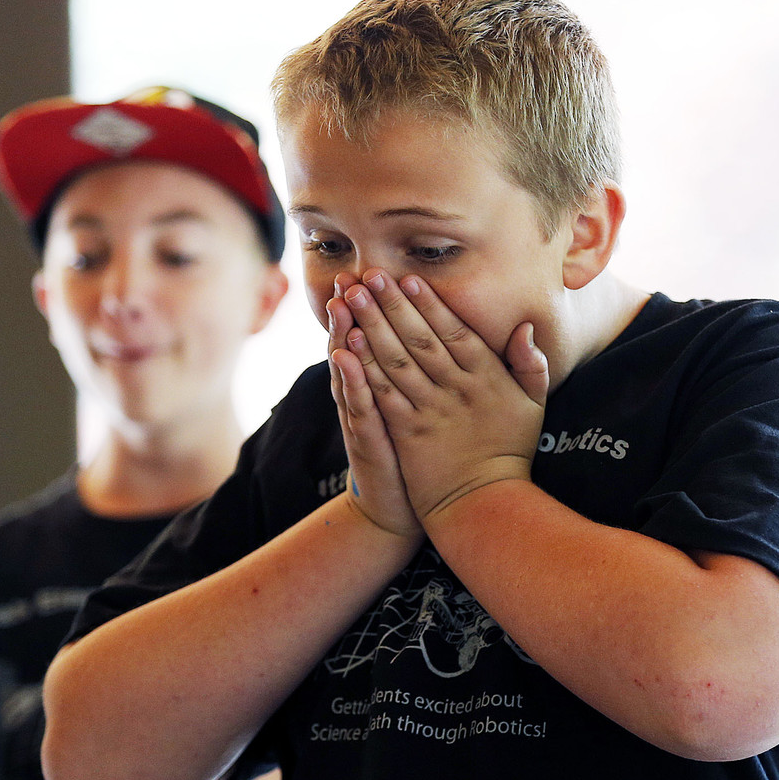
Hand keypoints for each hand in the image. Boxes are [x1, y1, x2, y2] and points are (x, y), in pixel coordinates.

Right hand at [327, 272, 420, 537]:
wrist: (403, 507)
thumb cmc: (421, 456)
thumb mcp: (423, 411)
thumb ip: (430, 376)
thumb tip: (440, 339)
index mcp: (389, 385)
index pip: (380, 338)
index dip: (377, 307)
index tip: (374, 272)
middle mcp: (370, 395)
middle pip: (358, 345)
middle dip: (353, 310)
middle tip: (347, 275)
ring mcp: (364, 416)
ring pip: (351, 370)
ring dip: (342, 336)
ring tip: (338, 305)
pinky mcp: (367, 438)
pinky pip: (358, 406)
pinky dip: (350, 381)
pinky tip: (344, 358)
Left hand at [341, 269, 548, 519]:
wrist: (483, 503)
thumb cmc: (509, 451)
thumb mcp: (532, 405)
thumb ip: (530, 365)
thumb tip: (525, 328)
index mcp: (486, 377)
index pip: (453, 331)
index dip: (428, 304)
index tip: (407, 278)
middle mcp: (456, 389)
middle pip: (418, 338)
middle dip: (391, 304)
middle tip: (369, 275)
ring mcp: (430, 410)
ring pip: (396, 361)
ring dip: (370, 327)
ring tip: (350, 299)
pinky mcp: (407, 432)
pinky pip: (383, 394)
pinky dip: (363, 368)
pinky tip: (345, 346)